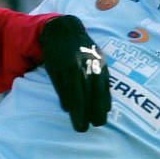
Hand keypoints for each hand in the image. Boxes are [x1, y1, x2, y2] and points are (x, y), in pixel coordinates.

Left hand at [40, 15, 110, 130]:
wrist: (66, 30)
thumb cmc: (55, 54)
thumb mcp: (53, 70)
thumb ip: (61, 89)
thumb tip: (68, 110)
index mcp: (70, 68)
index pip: (76, 96)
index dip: (79, 113)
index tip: (79, 127)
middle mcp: (86, 66)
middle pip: (91, 95)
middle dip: (91, 113)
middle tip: (90, 128)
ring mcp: (97, 63)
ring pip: (101, 89)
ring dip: (101, 108)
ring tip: (100, 122)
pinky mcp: (103, 62)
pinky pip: (107, 82)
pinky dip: (106, 96)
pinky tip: (106, 108)